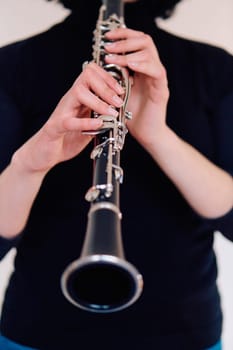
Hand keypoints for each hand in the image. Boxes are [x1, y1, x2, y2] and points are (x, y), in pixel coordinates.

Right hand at [15, 62, 124, 173]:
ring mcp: (62, 112)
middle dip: (107, 86)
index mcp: (79, 97)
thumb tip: (120, 112)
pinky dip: (86, 122)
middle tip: (119, 101)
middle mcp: (70, 100)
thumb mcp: (89, 125)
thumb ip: (101, 117)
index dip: (109, 77)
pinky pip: (69, 121)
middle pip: (87, 76)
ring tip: (111, 113)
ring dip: (99, 102)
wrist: (45, 153)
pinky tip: (98, 125)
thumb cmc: (66, 137)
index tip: (121, 90)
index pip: (92, 73)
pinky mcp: (55, 128)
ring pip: (78, 93)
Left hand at [105, 27, 169, 148]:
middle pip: (145, 41)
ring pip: (150, 53)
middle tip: (109, 47)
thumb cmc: (132, 116)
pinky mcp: (162, 90)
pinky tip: (130, 65)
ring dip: (130, 52)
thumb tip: (101, 64)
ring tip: (114, 58)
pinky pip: (157, 71)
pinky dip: (143, 65)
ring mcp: (158, 79)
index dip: (123, 35)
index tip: (108, 37)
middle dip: (125, 40)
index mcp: (142, 69)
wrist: (146, 134)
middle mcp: (152, 70)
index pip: (137, 42)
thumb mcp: (119, 92)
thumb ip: (115, 78)